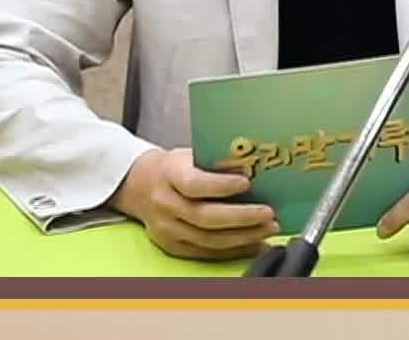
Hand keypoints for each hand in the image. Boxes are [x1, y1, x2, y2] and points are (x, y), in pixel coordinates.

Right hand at [107, 147, 278, 260]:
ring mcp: (166, 229)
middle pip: (204, 217)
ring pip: (208, 240)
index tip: (247, 182)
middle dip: (241, 217)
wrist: (140, 185)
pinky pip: (207, 253)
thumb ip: (217, 162)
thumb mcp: (190, 155)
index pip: (193, 183)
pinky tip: (256, 244)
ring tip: (269, 229)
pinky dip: (234, 251)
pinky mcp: (173, 246)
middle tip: (268, 213)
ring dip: (243, 237)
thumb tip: (257, 168)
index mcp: (169, 174)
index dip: (221, 185)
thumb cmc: (175, 167)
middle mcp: (164, 204)